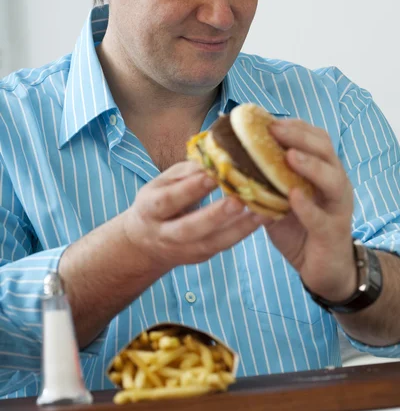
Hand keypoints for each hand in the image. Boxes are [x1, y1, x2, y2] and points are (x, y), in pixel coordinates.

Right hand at [123, 161, 263, 269]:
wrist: (146, 243)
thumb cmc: (159, 200)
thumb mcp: (163, 183)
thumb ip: (186, 172)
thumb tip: (214, 154)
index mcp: (150, 209)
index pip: (170, 199)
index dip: (191, 188)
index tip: (213, 174)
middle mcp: (165, 234)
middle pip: (189, 228)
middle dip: (215, 215)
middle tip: (239, 201)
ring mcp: (184, 250)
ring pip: (211, 242)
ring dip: (239, 228)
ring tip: (262, 212)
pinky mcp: (201, 256)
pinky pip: (223, 245)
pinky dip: (244, 233)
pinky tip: (262, 219)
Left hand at [263, 119, 355, 301]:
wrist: (324, 269)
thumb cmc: (299, 228)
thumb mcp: (278, 198)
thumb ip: (262, 179)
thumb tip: (227, 159)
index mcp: (322, 170)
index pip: (314, 138)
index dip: (293, 126)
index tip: (267, 120)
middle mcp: (334, 183)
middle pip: (325, 150)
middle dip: (299, 136)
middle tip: (274, 129)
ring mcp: (337, 207)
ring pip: (331, 179)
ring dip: (309, 165)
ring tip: (289, 156)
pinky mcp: (332, 233)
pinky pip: (321, 217)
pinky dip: (307, 206)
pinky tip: (293, 196)